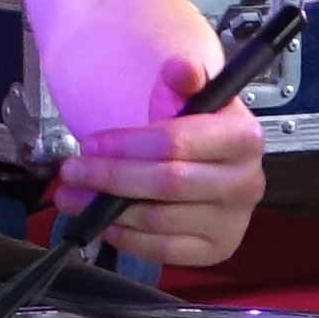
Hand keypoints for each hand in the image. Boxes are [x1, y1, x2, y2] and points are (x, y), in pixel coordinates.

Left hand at [30, 0, 269, 267]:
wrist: (212, 165)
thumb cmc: (195, 131)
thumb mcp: (190, 98)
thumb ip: (185, 80)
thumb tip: (181, 67)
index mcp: (243, 139)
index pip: (177, 142)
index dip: (127, 145)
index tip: (90, 143)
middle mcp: (246, 183)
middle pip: (166, 182)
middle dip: (111, 176)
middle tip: (73, 170)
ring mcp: (232, 221)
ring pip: (158, 219)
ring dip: (106, 209)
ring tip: (73, 196)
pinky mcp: (216, 249)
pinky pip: (162, 250)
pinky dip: (125, 237)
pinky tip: (103, 221)